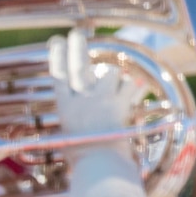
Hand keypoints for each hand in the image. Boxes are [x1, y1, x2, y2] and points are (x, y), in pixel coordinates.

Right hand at [49, 30, 151, 196]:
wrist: (100, 162)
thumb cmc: (82, 159)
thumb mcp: (67, 143)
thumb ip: (72, 130)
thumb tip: (73, 134)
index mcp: (65, 107)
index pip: (59, 76)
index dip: (58, 57)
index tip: (57, 42)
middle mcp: (81, 98)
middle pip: (78, 65)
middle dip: (77, 47)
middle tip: (77, 34)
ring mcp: (101, 98)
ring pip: (111, 73)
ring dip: (117, 78)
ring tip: (120, 85)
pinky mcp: (121, 103)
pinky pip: (131, 86)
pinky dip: (135, 89)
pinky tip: (138, 91)